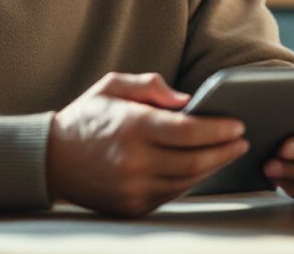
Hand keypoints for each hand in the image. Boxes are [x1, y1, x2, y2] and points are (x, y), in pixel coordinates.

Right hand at [47, 72, 247, 216]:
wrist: (50, 159)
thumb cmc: (87, 117)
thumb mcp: (113, 86)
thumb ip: (151, 86)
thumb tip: (187, 100)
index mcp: (132, 126)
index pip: (188, 131)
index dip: (218, 129)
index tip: (237, 124)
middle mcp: (134, 161)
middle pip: (195, 160)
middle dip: (225, 150)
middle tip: (243, 140)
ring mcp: (133, 188)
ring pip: (187, 180)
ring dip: (213, 167)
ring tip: (228, 152)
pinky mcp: (132, 206)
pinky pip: (172, 194)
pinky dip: (191, 181)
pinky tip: (202, 167)